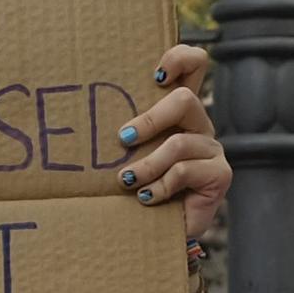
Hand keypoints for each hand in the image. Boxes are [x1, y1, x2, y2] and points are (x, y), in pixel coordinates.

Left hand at [116, 43, 230, 239]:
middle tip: (122, 139)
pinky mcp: (220, 175)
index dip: (180, 58)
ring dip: (146, 165)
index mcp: (179, 112)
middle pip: (184, 100)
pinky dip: (159, 187)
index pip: (195, 65)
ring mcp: (212, 149)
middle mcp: (200, 125)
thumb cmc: (137, 189)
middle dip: (149, 119)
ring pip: (178, 143)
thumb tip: (74, 112)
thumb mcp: (127, 155)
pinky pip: (184, 171)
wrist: (159, 234)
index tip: (155, 74)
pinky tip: (147, 198)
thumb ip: (121, 133)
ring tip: (127, 181)